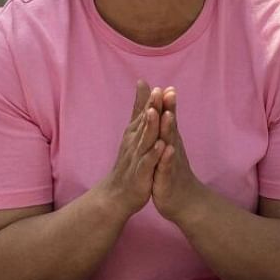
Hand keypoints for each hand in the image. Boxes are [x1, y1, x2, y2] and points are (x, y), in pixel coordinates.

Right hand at [96, 81, 165, 220]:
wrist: (117, 194)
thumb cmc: (129, 162)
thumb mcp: (134, 133)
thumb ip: (139, 109)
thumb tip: (143, 85)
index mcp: (135, 133)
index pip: (144, 113)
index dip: (151, 100)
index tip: (158, 85)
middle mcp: (134, 143)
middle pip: (144, 123)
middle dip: (151, 107)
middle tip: (157, 91)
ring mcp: (137, 158)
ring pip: (145, 140)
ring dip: (151, 127)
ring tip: (156, 113)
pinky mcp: (140, 174)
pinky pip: (148, 163)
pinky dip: (154, 154)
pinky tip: (161, 146)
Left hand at [152, 88, 208, 223]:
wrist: (184, 202)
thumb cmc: (173, 172)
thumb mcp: (168, 148)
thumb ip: (167, 129)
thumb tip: (166, 109)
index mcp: (170, 141)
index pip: (167, 119)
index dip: (166, 103)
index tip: (163, 85)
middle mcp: (173, 149)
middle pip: (171, 126)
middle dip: (169, 109)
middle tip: (167, 91)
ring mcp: (171, 163)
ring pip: (170, 144)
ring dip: (169, 129)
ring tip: (168, 115)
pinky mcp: (167, 178)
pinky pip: (167, 167)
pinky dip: (167, 158)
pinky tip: (167, 149)